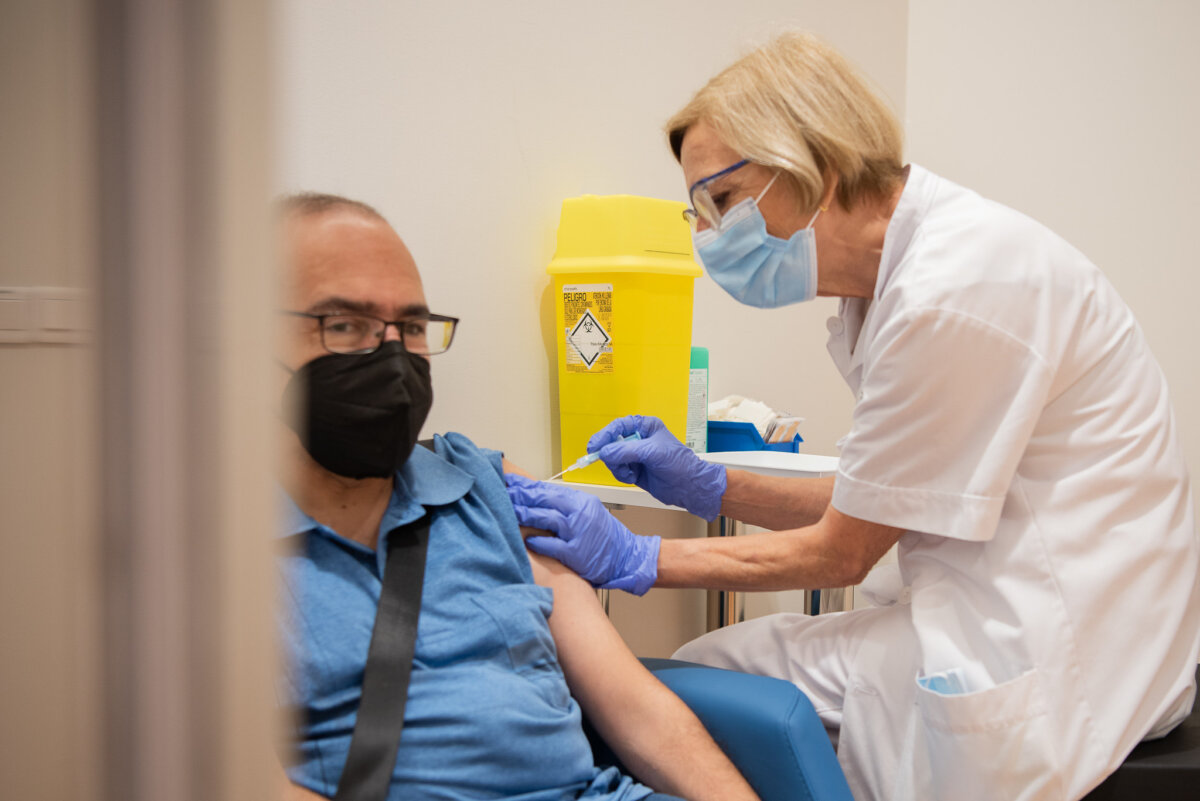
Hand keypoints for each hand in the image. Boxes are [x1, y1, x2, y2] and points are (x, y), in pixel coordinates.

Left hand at [505, 474, 659, 594]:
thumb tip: (534, 498)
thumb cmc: (604, 536)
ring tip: (508, 511)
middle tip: (501, 491)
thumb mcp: (587, 512)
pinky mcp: (578, 552)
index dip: (525, 484)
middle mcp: (580, 512)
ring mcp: (579, 532)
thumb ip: (564, 505)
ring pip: (547, 518)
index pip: (547, 488)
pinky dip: (540, 542)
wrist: (627, 556)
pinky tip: (527, 540)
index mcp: (580, 500)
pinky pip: (554, 545)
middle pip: (545, 499)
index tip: (507, 480)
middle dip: (521, 495)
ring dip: (525, 514)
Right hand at [588, 415, 726, 520]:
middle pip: (611, 443)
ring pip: (612, 459)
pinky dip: (622, 475)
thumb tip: (604, 453)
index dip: (604, 435)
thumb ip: (626, 451)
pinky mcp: (634, 469)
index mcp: (645, 427)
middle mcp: (638, 439)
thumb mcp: (652, 453)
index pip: (618, 426)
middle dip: (611, 455)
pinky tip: (633, 477)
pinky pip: (617, 470)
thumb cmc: (678, 464)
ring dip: (617, 467)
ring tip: (630, 472)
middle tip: (613, 463)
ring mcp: (635, 455)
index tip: (594, 446)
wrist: (688, 487)